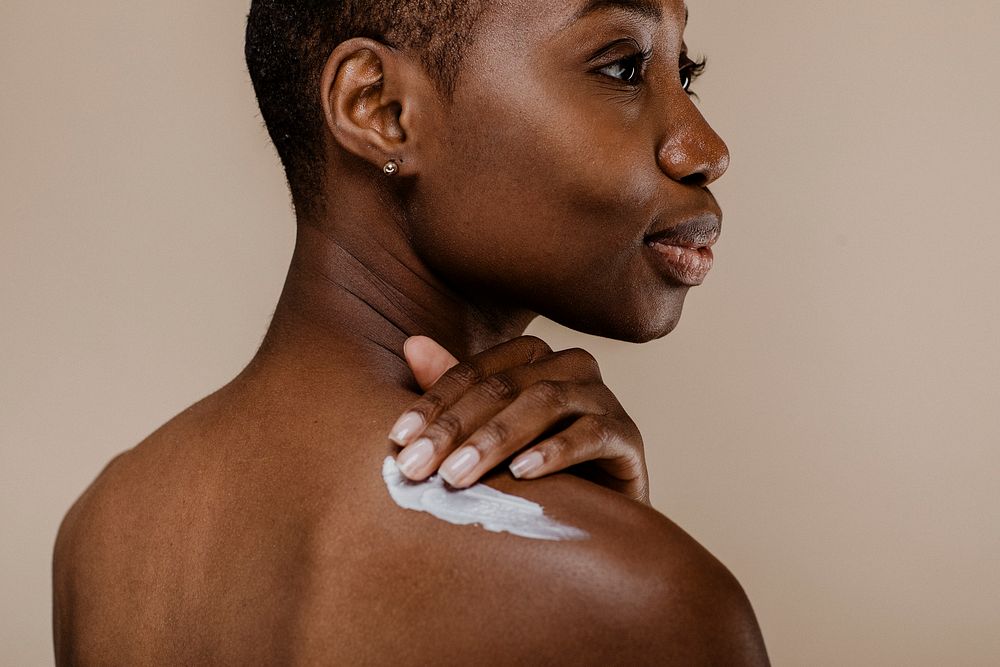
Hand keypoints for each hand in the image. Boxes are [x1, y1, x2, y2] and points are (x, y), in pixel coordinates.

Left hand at [387, 335, 649, 504]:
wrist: (602, 517)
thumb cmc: (536, 470)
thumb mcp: (488, 433)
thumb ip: (455, 392)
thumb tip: (412, 344)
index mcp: (533, 357)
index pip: (473, 372)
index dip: (432, 403)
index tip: (397, 440)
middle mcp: (570, 366)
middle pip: (503, 386)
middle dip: (453, 427)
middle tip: (416, 466)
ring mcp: (602, 397)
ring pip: (543, 402)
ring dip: (494, 439)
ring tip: (457, 474)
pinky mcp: (626, 435)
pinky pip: (590, 434)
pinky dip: (554, 452)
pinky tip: (522, 474)